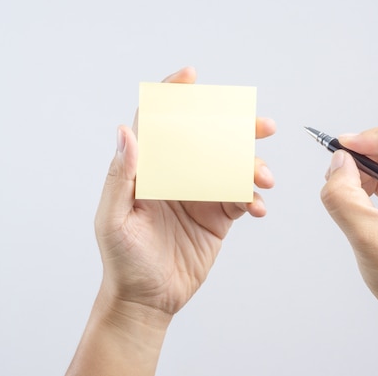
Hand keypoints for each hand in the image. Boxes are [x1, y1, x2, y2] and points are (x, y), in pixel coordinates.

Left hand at [94, 67, 275, 317]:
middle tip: (262, 126)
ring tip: (263, 178)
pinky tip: (258, 208)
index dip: (173, 96)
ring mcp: (200, 194)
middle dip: (236, 128)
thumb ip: (122, 176)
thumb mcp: (114, 219)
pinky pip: (241, 198)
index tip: (192, 76)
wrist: (148, 301)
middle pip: (207, 139)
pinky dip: (253, 198)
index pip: (159, 123)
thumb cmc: (122, 261)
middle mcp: (176, 176)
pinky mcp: (218, 216)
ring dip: (252, 167)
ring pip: (232, 167)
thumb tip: (126, 131)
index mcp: (148, 170)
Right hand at [321, 114, 377, 374]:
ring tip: (350, 189)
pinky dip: (376, 178)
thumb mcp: (366, 233)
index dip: (375, 135)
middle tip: (341, 170)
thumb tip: (336, 161)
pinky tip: (361, 196)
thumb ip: (342, 192)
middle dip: (369, 151)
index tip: (346, 150)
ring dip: (370, 166)